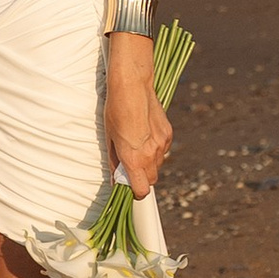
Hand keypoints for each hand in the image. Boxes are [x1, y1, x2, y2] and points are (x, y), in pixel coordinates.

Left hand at [106, 34, 172, 195]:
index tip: (130, 187)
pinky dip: (155, 149)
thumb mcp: (110, 138)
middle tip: (130, 166)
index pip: (142, 190)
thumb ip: (115, 162)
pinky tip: (146, 135)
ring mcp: (162, 144)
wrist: (133, 86)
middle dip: (142, 178)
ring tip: (137, 146)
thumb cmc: (116, 111)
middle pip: (152, 180)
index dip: (136, 192)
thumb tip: (115, 179)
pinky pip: (163, 150)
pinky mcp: (168, 134)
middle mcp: (151, 155)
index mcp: (134, 159)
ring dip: (149, 163)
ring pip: (158, 165)